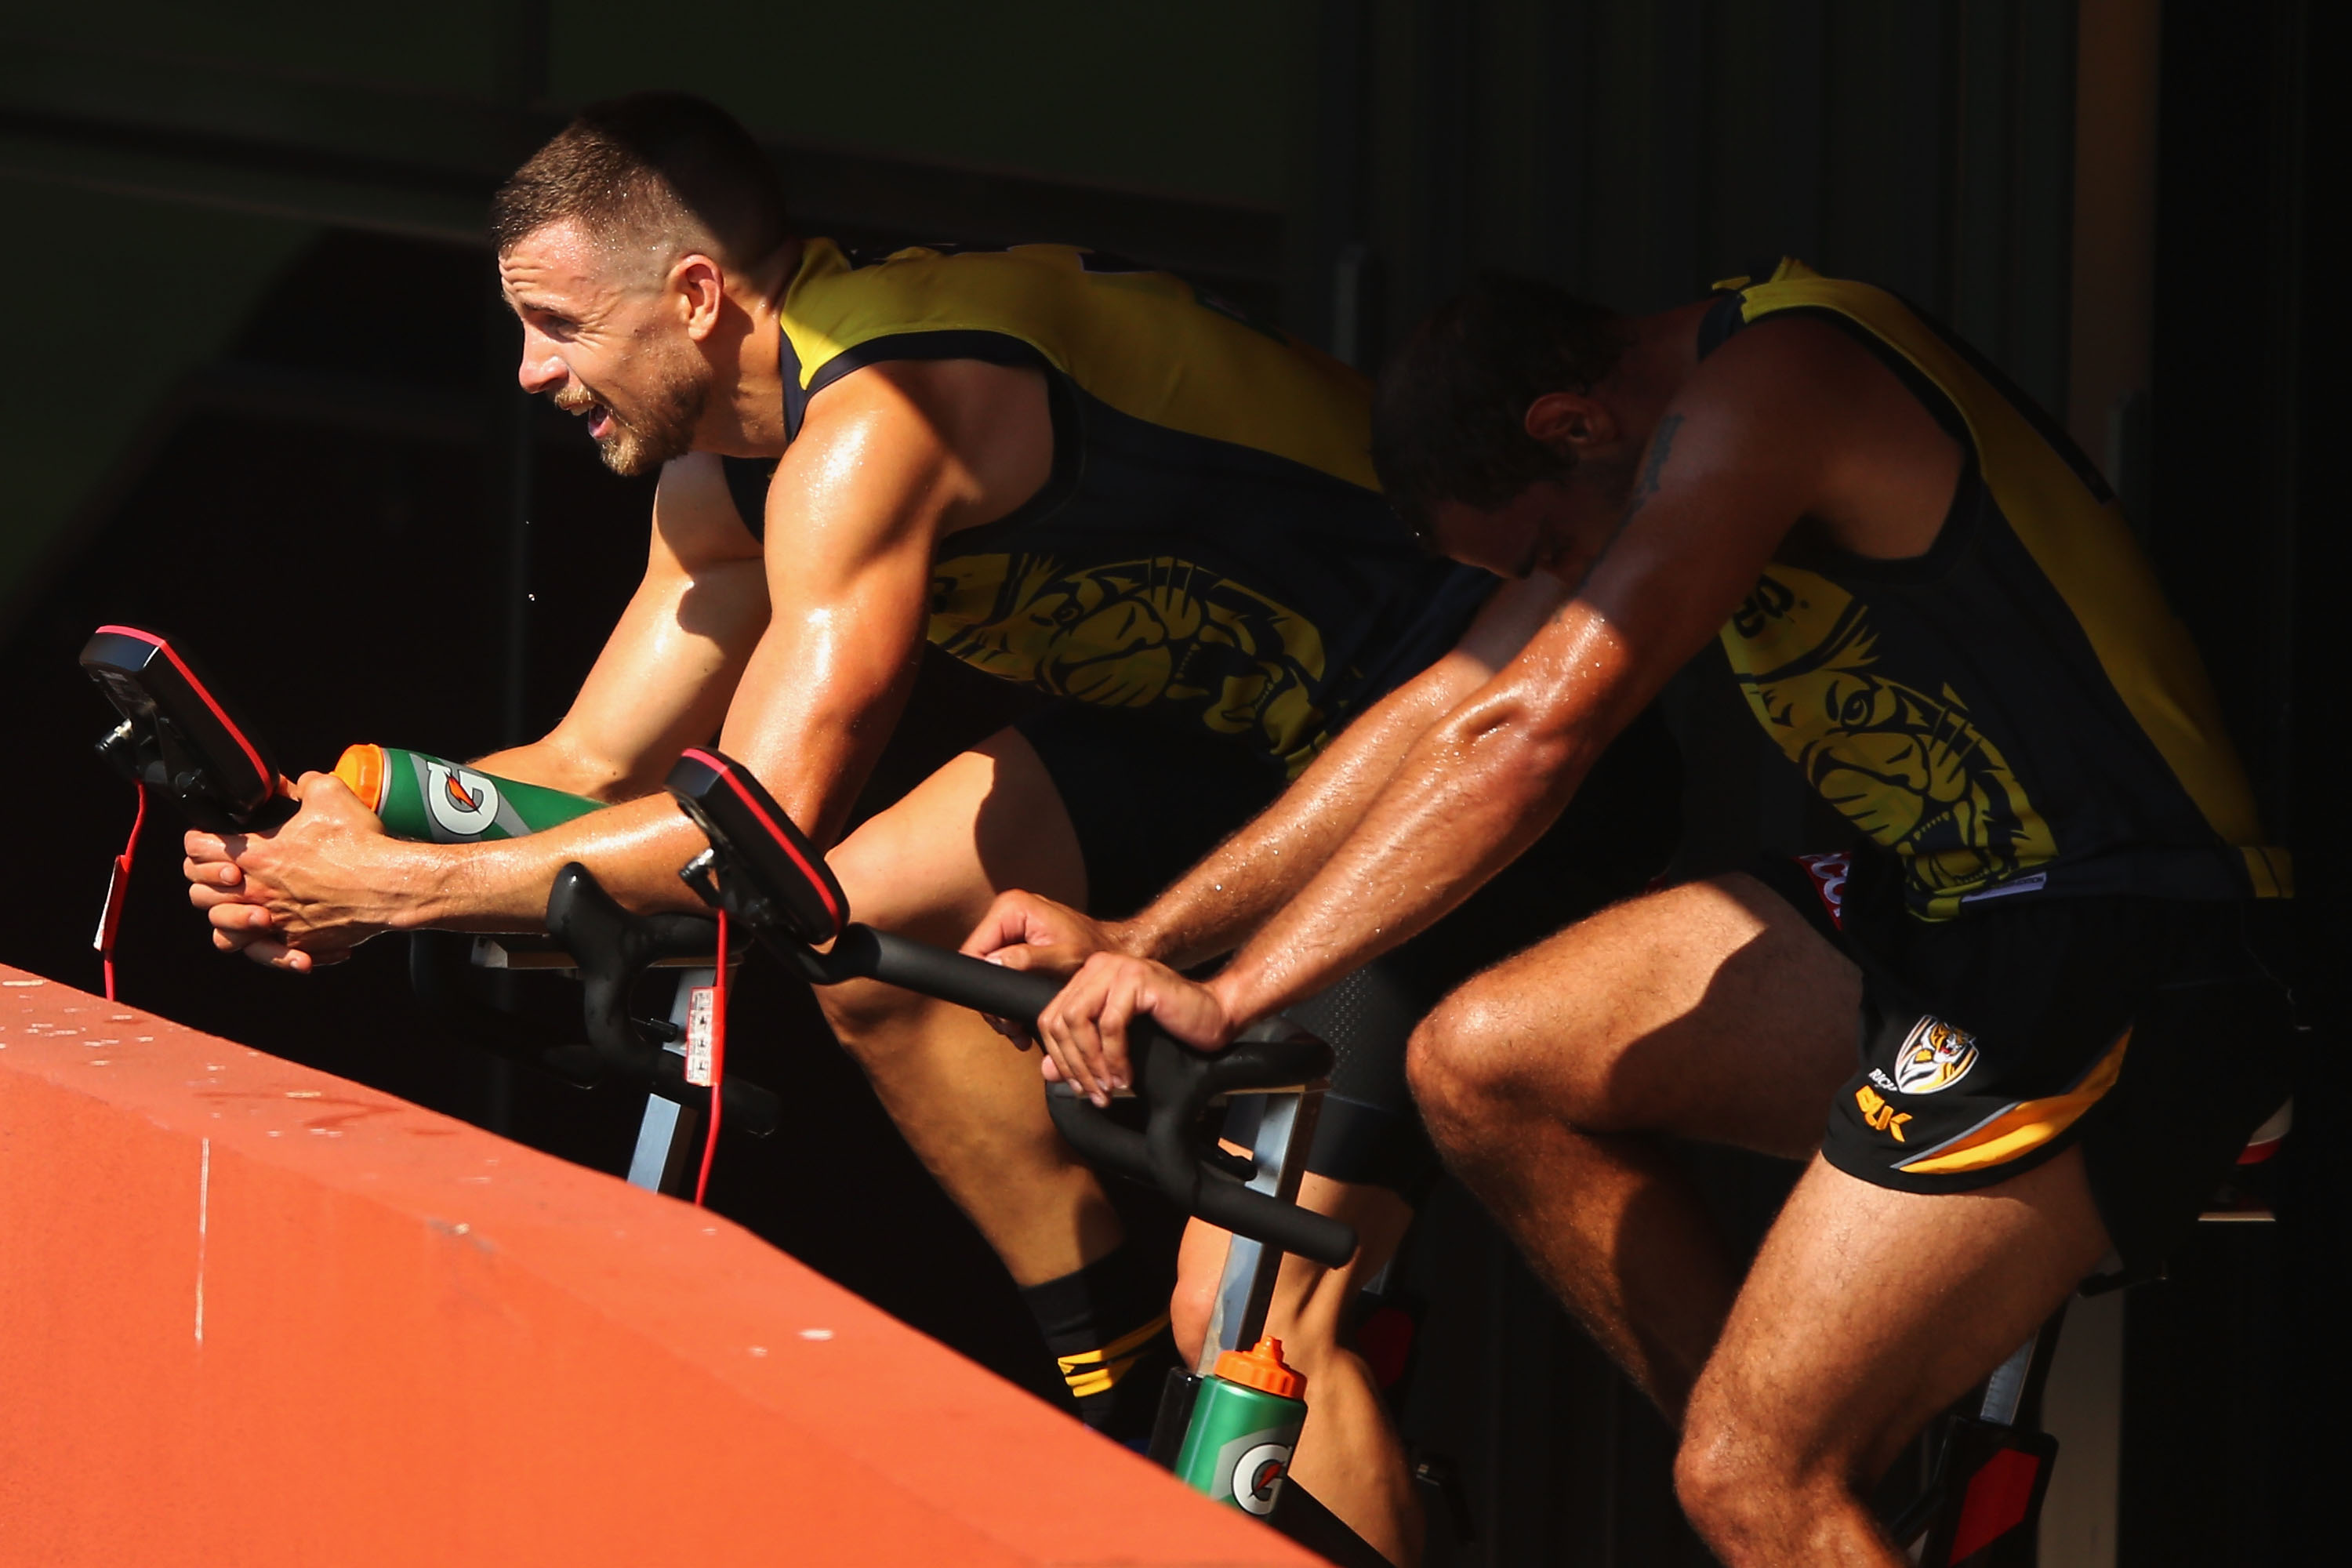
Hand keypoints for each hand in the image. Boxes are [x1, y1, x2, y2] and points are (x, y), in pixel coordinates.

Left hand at [186, 771, 426, 971]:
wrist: (389, 886)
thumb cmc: (360, 843)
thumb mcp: (330, 793)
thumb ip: (303, 784)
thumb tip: (296, 783)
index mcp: (255, 855)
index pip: (195, 847)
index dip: (199, 839)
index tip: (213, 838)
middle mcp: (256, 892)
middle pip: (198, 892)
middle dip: (208, 880)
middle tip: (230, 871)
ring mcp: (274, 921)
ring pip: (220, 930)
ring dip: (228, 917)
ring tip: (250, 906)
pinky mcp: (296, 942)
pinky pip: (261, 953)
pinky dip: (265, 947)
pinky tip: (282, 932)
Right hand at [960, 889, 1135, 1044]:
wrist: (1116, 952)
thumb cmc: (1096, 951)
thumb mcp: (1064, 958)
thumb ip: (1028, 959)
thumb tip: (992, 963)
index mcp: (1012, 909)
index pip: (974, 949)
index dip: (981, 985)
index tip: (999, 1015)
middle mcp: (1007, 914)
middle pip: (979, 965)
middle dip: (993, 1002)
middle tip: (1012, 1029)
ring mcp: (1011, 930)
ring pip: (988, 975)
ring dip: (1001, 1007)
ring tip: (1019, 1031)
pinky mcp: (1017, 945)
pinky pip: (1002, 975)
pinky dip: (1010, 1000)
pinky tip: (1022, 1022)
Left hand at [1033, 952, 1236, 1106]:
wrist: (1215, 1015)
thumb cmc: (1171, 1028)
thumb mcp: (1117, 1044)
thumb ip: (1082, 1051)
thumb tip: (1048, 1071)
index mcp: (1089, 977)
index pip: (1050, 1018)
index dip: (1059, 1057)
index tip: (1077, 1086)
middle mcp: (1099, 967)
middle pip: (1061, 1020)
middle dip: (1074, 1065)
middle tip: (1093, 1093)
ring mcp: (1118, 968)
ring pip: (1079, 1021)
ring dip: (1092, 1063)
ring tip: (1109, 1087)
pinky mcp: (1138, 979)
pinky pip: (1110, 1025)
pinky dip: (1114, 1057)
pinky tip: (1126, 1076)